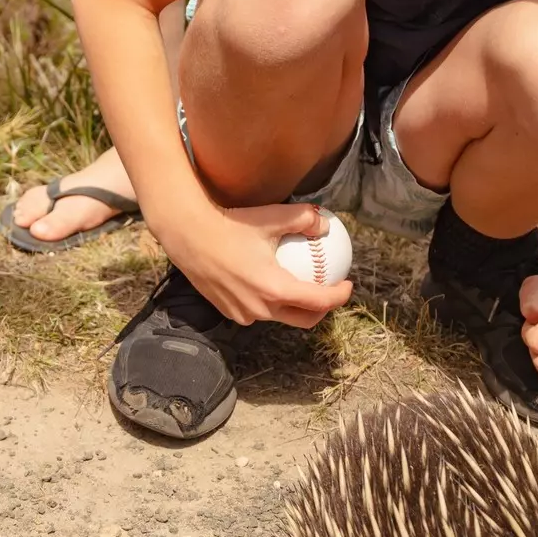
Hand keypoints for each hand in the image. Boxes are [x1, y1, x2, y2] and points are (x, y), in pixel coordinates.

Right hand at [163, 202, 352, 327]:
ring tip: (300, 285)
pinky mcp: (230, 313)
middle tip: (328, 290)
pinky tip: (268, 283)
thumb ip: (304, 220)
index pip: (319, 302)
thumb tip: (325, 226)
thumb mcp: (272, 217)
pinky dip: (269, 302)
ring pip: (279, 316)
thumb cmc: (231, 226)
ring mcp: (244, 314)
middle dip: (322, 309)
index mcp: (275, 289)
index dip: (339, 296)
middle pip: (303, 318)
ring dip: (293, 305)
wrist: (189, 237)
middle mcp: (261, 309)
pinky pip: (258, 312)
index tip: (347, 284)